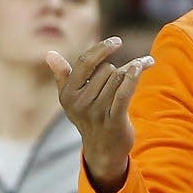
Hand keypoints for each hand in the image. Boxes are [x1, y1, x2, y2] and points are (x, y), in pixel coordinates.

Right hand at [45, 38, 152, 192]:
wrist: (103, 150)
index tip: (117, 41)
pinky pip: (125, 91)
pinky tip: (143, 65)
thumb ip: (62, 76)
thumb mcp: (71, 99)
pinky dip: (134, 76)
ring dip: (130, 75)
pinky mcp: (114, 120)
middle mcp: (80, 103)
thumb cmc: (88, 118)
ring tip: (133, 80)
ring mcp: (97, 113)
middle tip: (122, 81)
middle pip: (107, 70)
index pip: (85, 63)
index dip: (102, 49)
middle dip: (118, 71)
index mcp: (68, 94)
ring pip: (119, 79)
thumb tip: (49, 53)